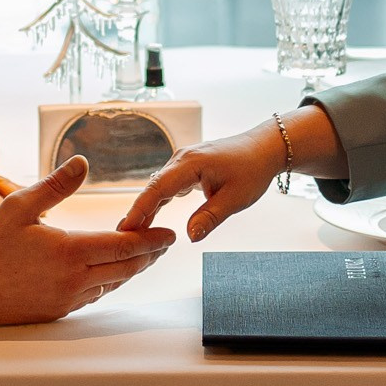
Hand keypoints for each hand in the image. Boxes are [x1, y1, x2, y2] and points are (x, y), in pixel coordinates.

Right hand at [0, 156, 176, 323]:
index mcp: (70, 251)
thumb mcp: (19, 205)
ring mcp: (66, 299)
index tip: (169, 235)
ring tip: (142, 256)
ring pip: (112, 285)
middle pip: (126, 269)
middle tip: (164, 244)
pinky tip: (108, 274)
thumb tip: (82, 162)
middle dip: (149, 255)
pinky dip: (107, 283)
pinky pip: (93, 297)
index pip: (125, 246)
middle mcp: (74, 280)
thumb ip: (56, 185)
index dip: (151, 240)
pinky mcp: (57, 312)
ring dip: (130, 270)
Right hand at [119, 106, 344, 239]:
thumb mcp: (235, 199)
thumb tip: (189, 236)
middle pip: (152, 188)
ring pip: (158, 187)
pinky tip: (149, 219)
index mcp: (191, 164)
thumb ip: (210, 217)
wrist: (264, 149)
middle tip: (121, 236)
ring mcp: (182, 162)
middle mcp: (181, 159)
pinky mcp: (187, 167)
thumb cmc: (252, 170)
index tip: (127, 227)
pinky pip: (167, 185)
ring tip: (131, 232)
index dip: (141, 209)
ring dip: (146, 208)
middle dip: (137, 212)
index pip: (158, 189)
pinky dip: (157, 202)